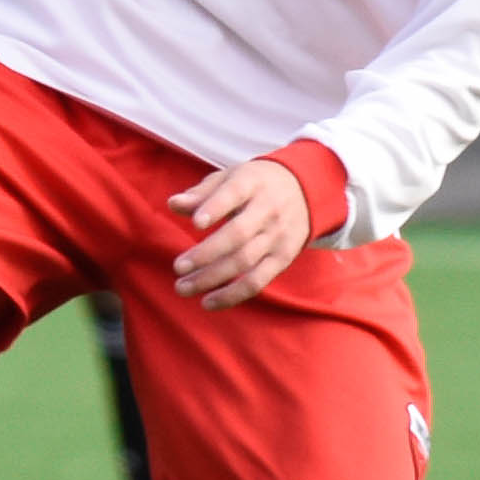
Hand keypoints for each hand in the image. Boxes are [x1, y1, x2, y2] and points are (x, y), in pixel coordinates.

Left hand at [168, 157, 309, 308]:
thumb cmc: (256, 184)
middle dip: (207, 253)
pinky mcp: (283, 258)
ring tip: (183, 288)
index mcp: (252, 184)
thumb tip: (173, 204)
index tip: (196, 223)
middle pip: (238, 235)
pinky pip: (258, 281)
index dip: (216, 208)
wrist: (306, 190)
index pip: (234, 195)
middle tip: (177, 267)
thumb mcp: (231, 177)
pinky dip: (232, 295)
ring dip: (212, 278)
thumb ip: (201, 193)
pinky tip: (208, 302)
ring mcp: (277, 237)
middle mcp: (267, 210)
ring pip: (244, 262)